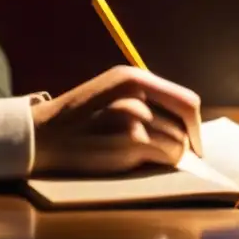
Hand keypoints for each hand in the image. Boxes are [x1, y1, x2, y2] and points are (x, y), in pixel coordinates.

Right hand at [30, 65, 202, 175]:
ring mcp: (134, 116)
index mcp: (132, 76)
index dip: (195, 124)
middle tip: (176, 153)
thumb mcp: (110, 93)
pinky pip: (165, 157)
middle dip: (185, 141)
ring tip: (142, 155)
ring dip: (167, 154)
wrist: (43, 135)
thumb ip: (144, 98)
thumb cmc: (78, 119)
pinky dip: (156, 163)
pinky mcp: (130, 140)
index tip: (194, 140)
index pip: (186, 100)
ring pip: (178, 143)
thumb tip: (183, 121)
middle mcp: (136, 92)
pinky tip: (133, 160)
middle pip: (186, 122)